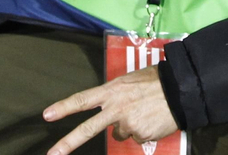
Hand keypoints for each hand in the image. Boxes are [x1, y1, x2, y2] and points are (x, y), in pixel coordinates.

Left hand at [42, 66, 177, 154]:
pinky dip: (143, 130)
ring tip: (143, 111)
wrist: (180, 89)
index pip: (82, 100)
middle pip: (87, 129)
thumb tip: (111, 114)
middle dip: (68, 143)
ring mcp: (128, 124)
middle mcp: (116, 109)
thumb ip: (115, 96)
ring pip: (120, 133)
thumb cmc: (155, 80)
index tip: (47, 115)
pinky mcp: (140, 135)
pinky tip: (152, 118)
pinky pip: (137, 137)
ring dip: (128, 126)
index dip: (64, 108)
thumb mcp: (130, 81)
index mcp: (112, 91)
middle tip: (52, 154)